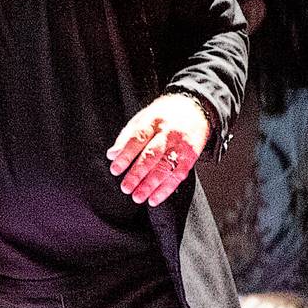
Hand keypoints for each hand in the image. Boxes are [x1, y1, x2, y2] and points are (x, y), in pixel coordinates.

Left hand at [108, 91, 211, 206]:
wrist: (195, 109)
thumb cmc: (162, 117)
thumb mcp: (142, 119)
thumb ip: (126, 137)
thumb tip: (112, 155)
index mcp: (152, 121)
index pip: (137, 139)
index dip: (125, 155)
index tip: (115, 169)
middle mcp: (168, 133)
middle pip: (152, 155)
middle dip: (138, 173)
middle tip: (125, 188)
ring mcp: (181, 145)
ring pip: (166, 167)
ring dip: (151, 185)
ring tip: (137, 197)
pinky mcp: (191, 156)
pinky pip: (178, 175)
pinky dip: (166, 189)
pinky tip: (154, 199)